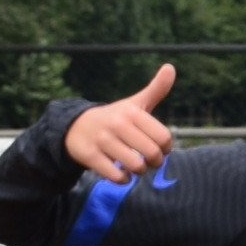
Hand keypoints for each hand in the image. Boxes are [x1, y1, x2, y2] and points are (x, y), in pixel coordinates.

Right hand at [64, 66, 178, 178]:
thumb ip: (156, 89)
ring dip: (139, 171)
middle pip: (152, 153)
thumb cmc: (115, 118)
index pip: (164, 137)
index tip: (160, 148)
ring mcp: (103, 140)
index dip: (166, 148)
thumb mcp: (135, 103)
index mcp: (132, 112)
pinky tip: (123, 174)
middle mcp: (118, 124)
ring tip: (137, 167)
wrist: (75, 126)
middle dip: (155, 162)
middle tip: (150, 162)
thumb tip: (170, 66)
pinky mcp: (90, 155)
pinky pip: (115, 175)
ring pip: (135, 165)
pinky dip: (123, 179)